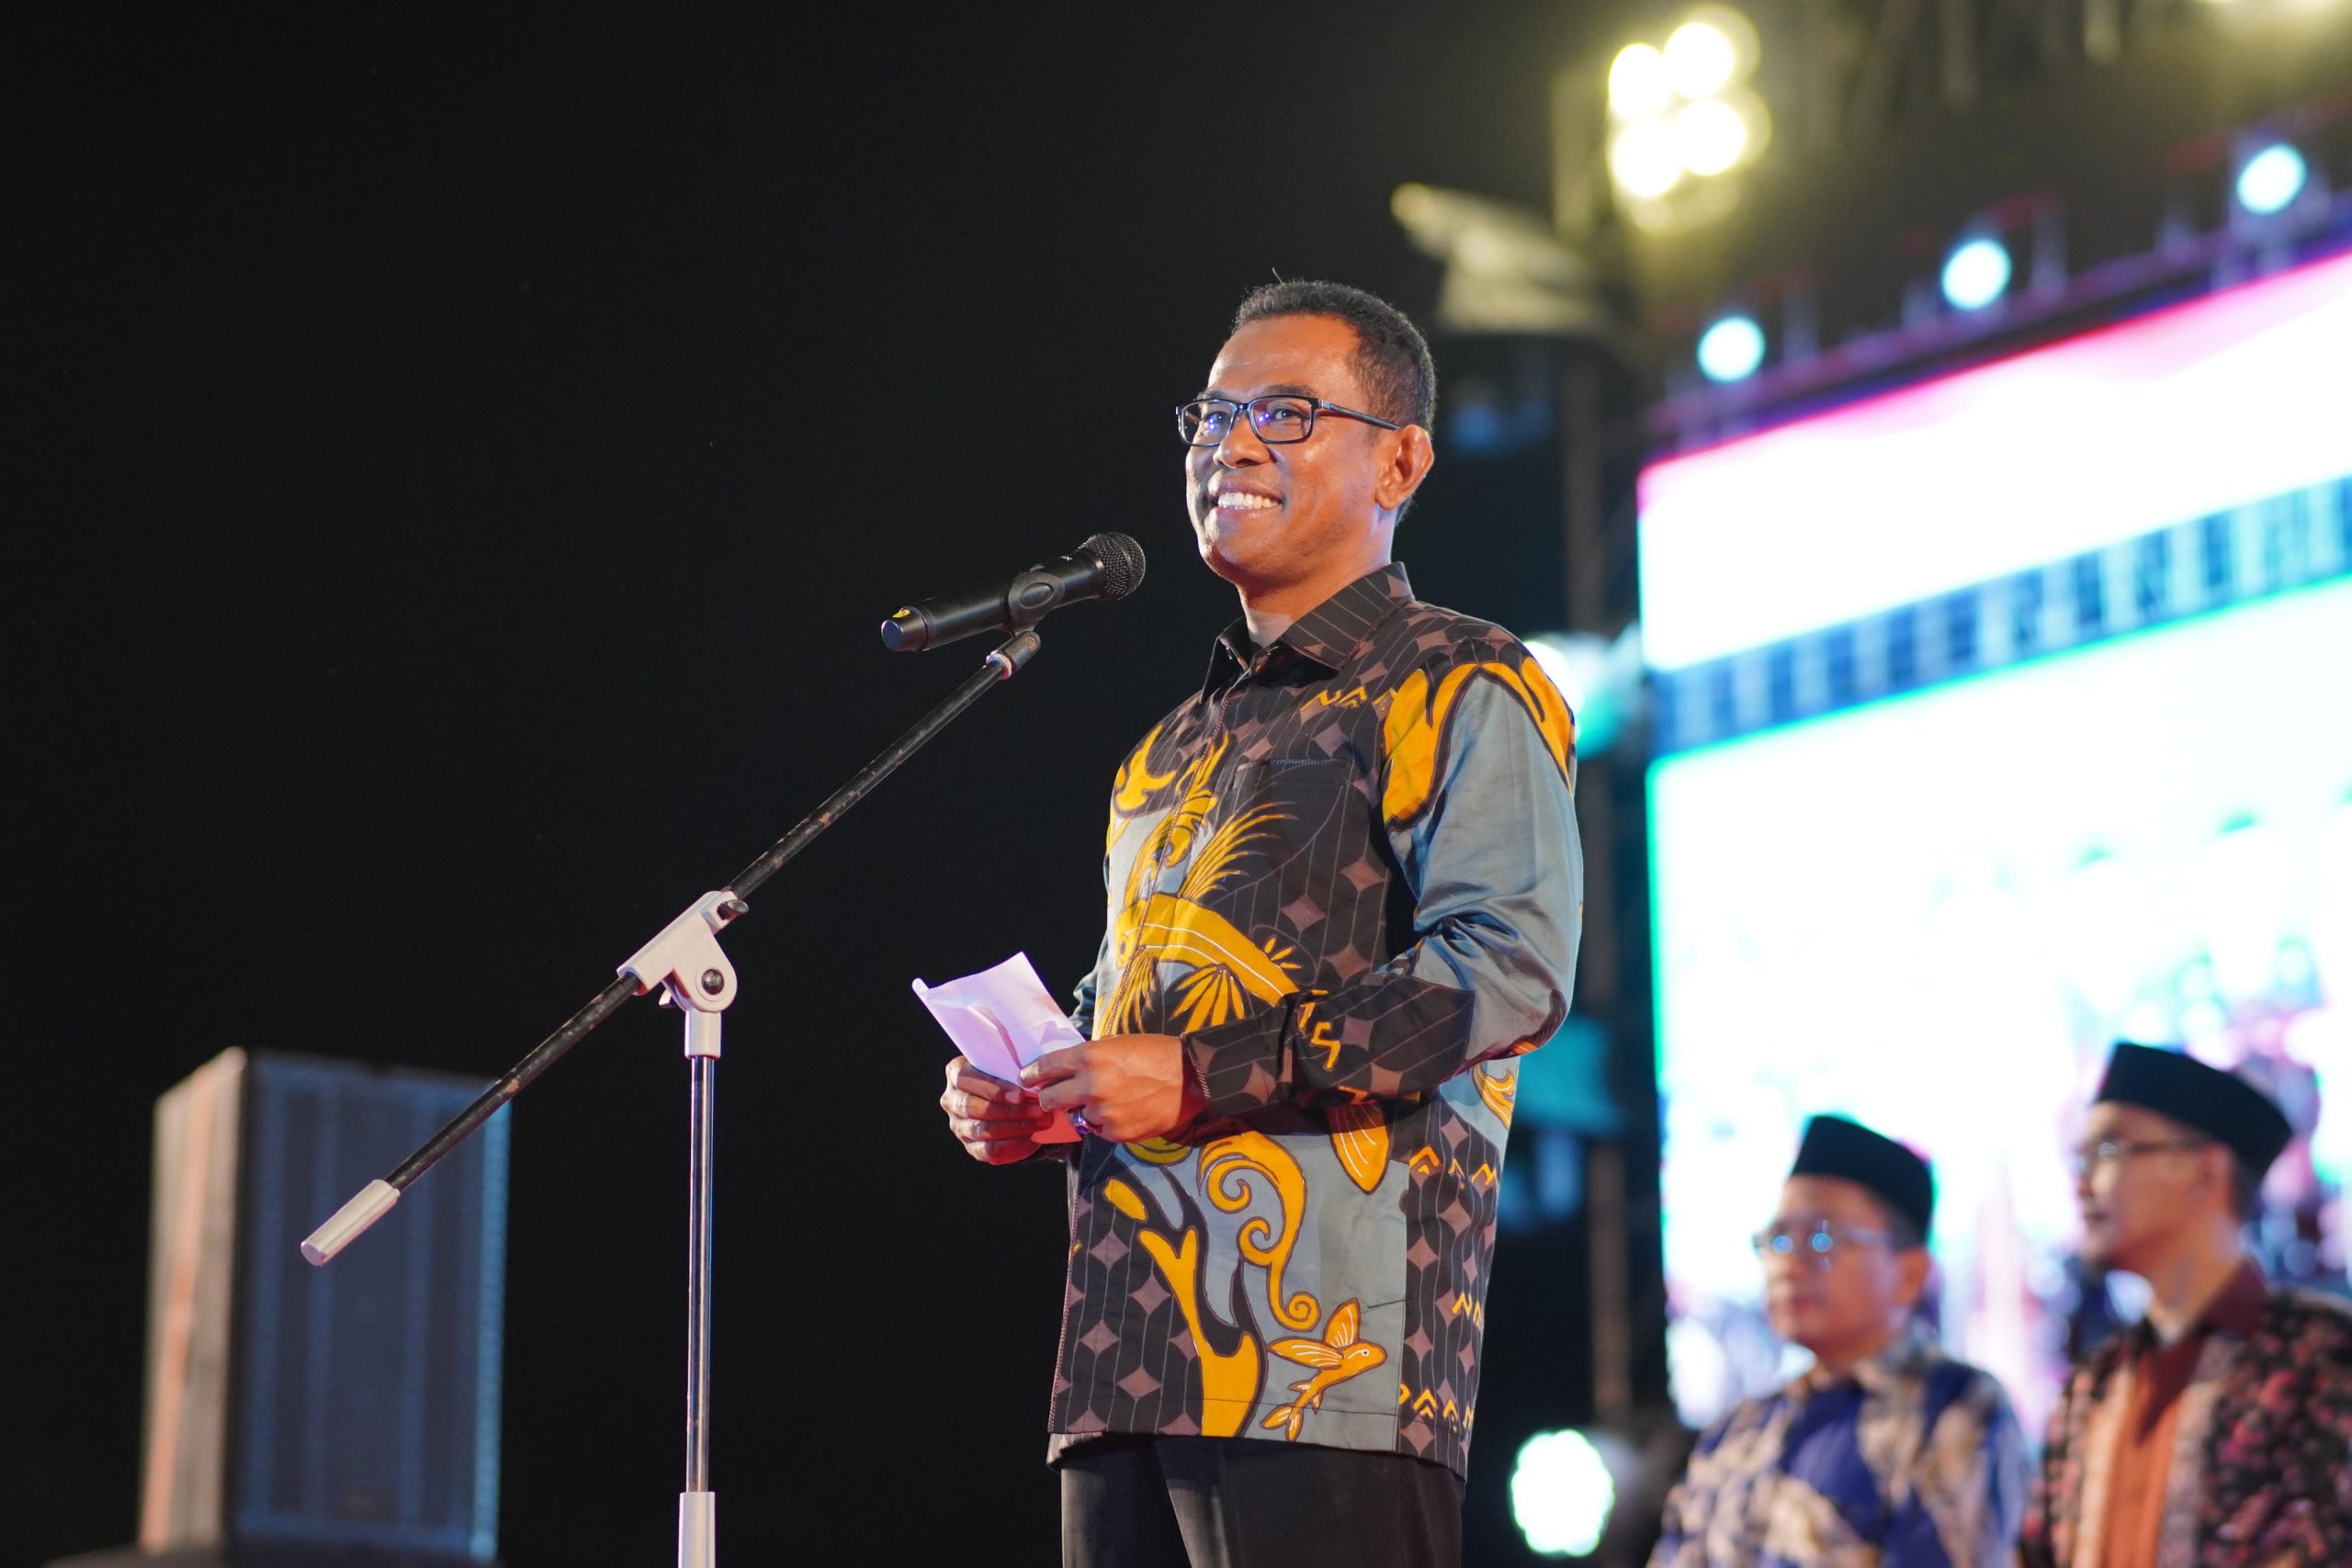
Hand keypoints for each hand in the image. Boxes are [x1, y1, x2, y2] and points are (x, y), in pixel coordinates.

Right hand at [939, 1056, 1055, 1164]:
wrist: (1010, 1100)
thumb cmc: (1009, 1077)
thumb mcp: (1008, 1067)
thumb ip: (1013, 1071)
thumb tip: (1034, 1086)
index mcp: (955, 1072)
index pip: (965, 1079)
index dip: (993, 1088)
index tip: (1020, 1095)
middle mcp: (951, 1100)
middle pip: (973, 1107)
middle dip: (1010, 1110)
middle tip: (1038, 1110)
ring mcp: (959, 1125)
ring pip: (982, 1130)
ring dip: (1016, 1127)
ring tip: (1041, 1122)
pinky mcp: (970, 1146)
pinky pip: (989, 1150)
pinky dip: (1012, 1145)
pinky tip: (1031, 1138)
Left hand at [1021, 1033, 1206, 1144]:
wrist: (1191, 1077)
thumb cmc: (1155, 1053)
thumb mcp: (1116, 1043)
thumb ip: (1088, 1058)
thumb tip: (1064, 1070)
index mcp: (1089, 1057)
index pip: (1045, 1067)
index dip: (1032, 1074)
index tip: (1027, 1079)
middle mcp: (1091, 1086)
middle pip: (1049, 1100)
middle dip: (1050, 1098)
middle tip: (1058, 1096)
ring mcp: (1103, 1112)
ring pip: (1077, 1117)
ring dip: (1086, 1111)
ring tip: (1111, 1100)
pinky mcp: (1118, 1133)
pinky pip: (1099, 1131)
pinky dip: (1106, 1124)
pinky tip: (1124, 1111)